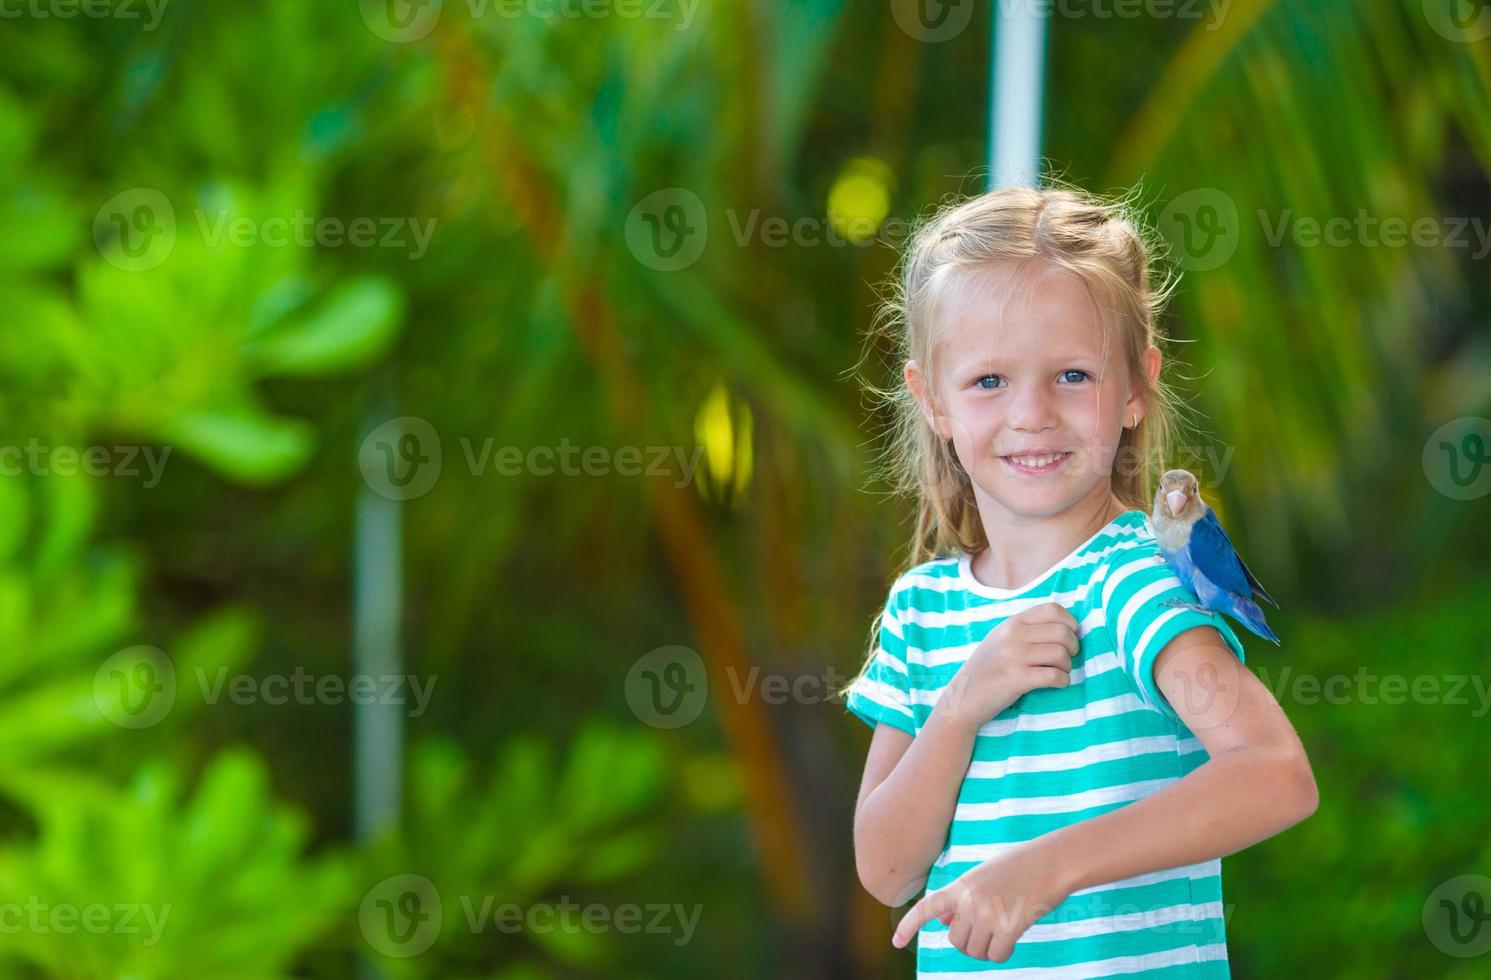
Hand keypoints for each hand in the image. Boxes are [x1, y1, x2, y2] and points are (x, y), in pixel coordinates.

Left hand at [891, 839, 1072, 961]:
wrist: (1052, 861)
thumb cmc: (1019, 868)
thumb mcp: (984, 877)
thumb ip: (961, 899)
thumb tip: (943, 923)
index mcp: (961, 885)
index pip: (927, 907)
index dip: (909, 926)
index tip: (895, 943)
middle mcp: (969, 899)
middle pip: (956, 941)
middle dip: (971, 943)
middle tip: (990, 931)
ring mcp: (988, 913)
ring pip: (975, 951)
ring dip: (988, 949)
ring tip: (1002, 930)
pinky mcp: (1008, 926)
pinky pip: (996, 955)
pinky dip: (1004, 953)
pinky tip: (1013, 938)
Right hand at [938, 602, 1079, 727]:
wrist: (963, 697)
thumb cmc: (988, 668)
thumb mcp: (1002, 638)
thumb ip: (1027, 628)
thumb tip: (1065, 626)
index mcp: (1012, 622)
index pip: (1053, 609)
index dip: (1070, 623)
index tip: (1070, 637)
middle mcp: (1013, 635)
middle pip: (1062, 632)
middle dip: (1073, 647)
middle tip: (1066, 659)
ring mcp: (1013, 656)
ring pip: (1061, 654)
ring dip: (1067, 666)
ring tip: (1060, 672)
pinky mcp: (1016, 679)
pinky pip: (1054, 676)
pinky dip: (1063, 681)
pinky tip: (1057, 684)